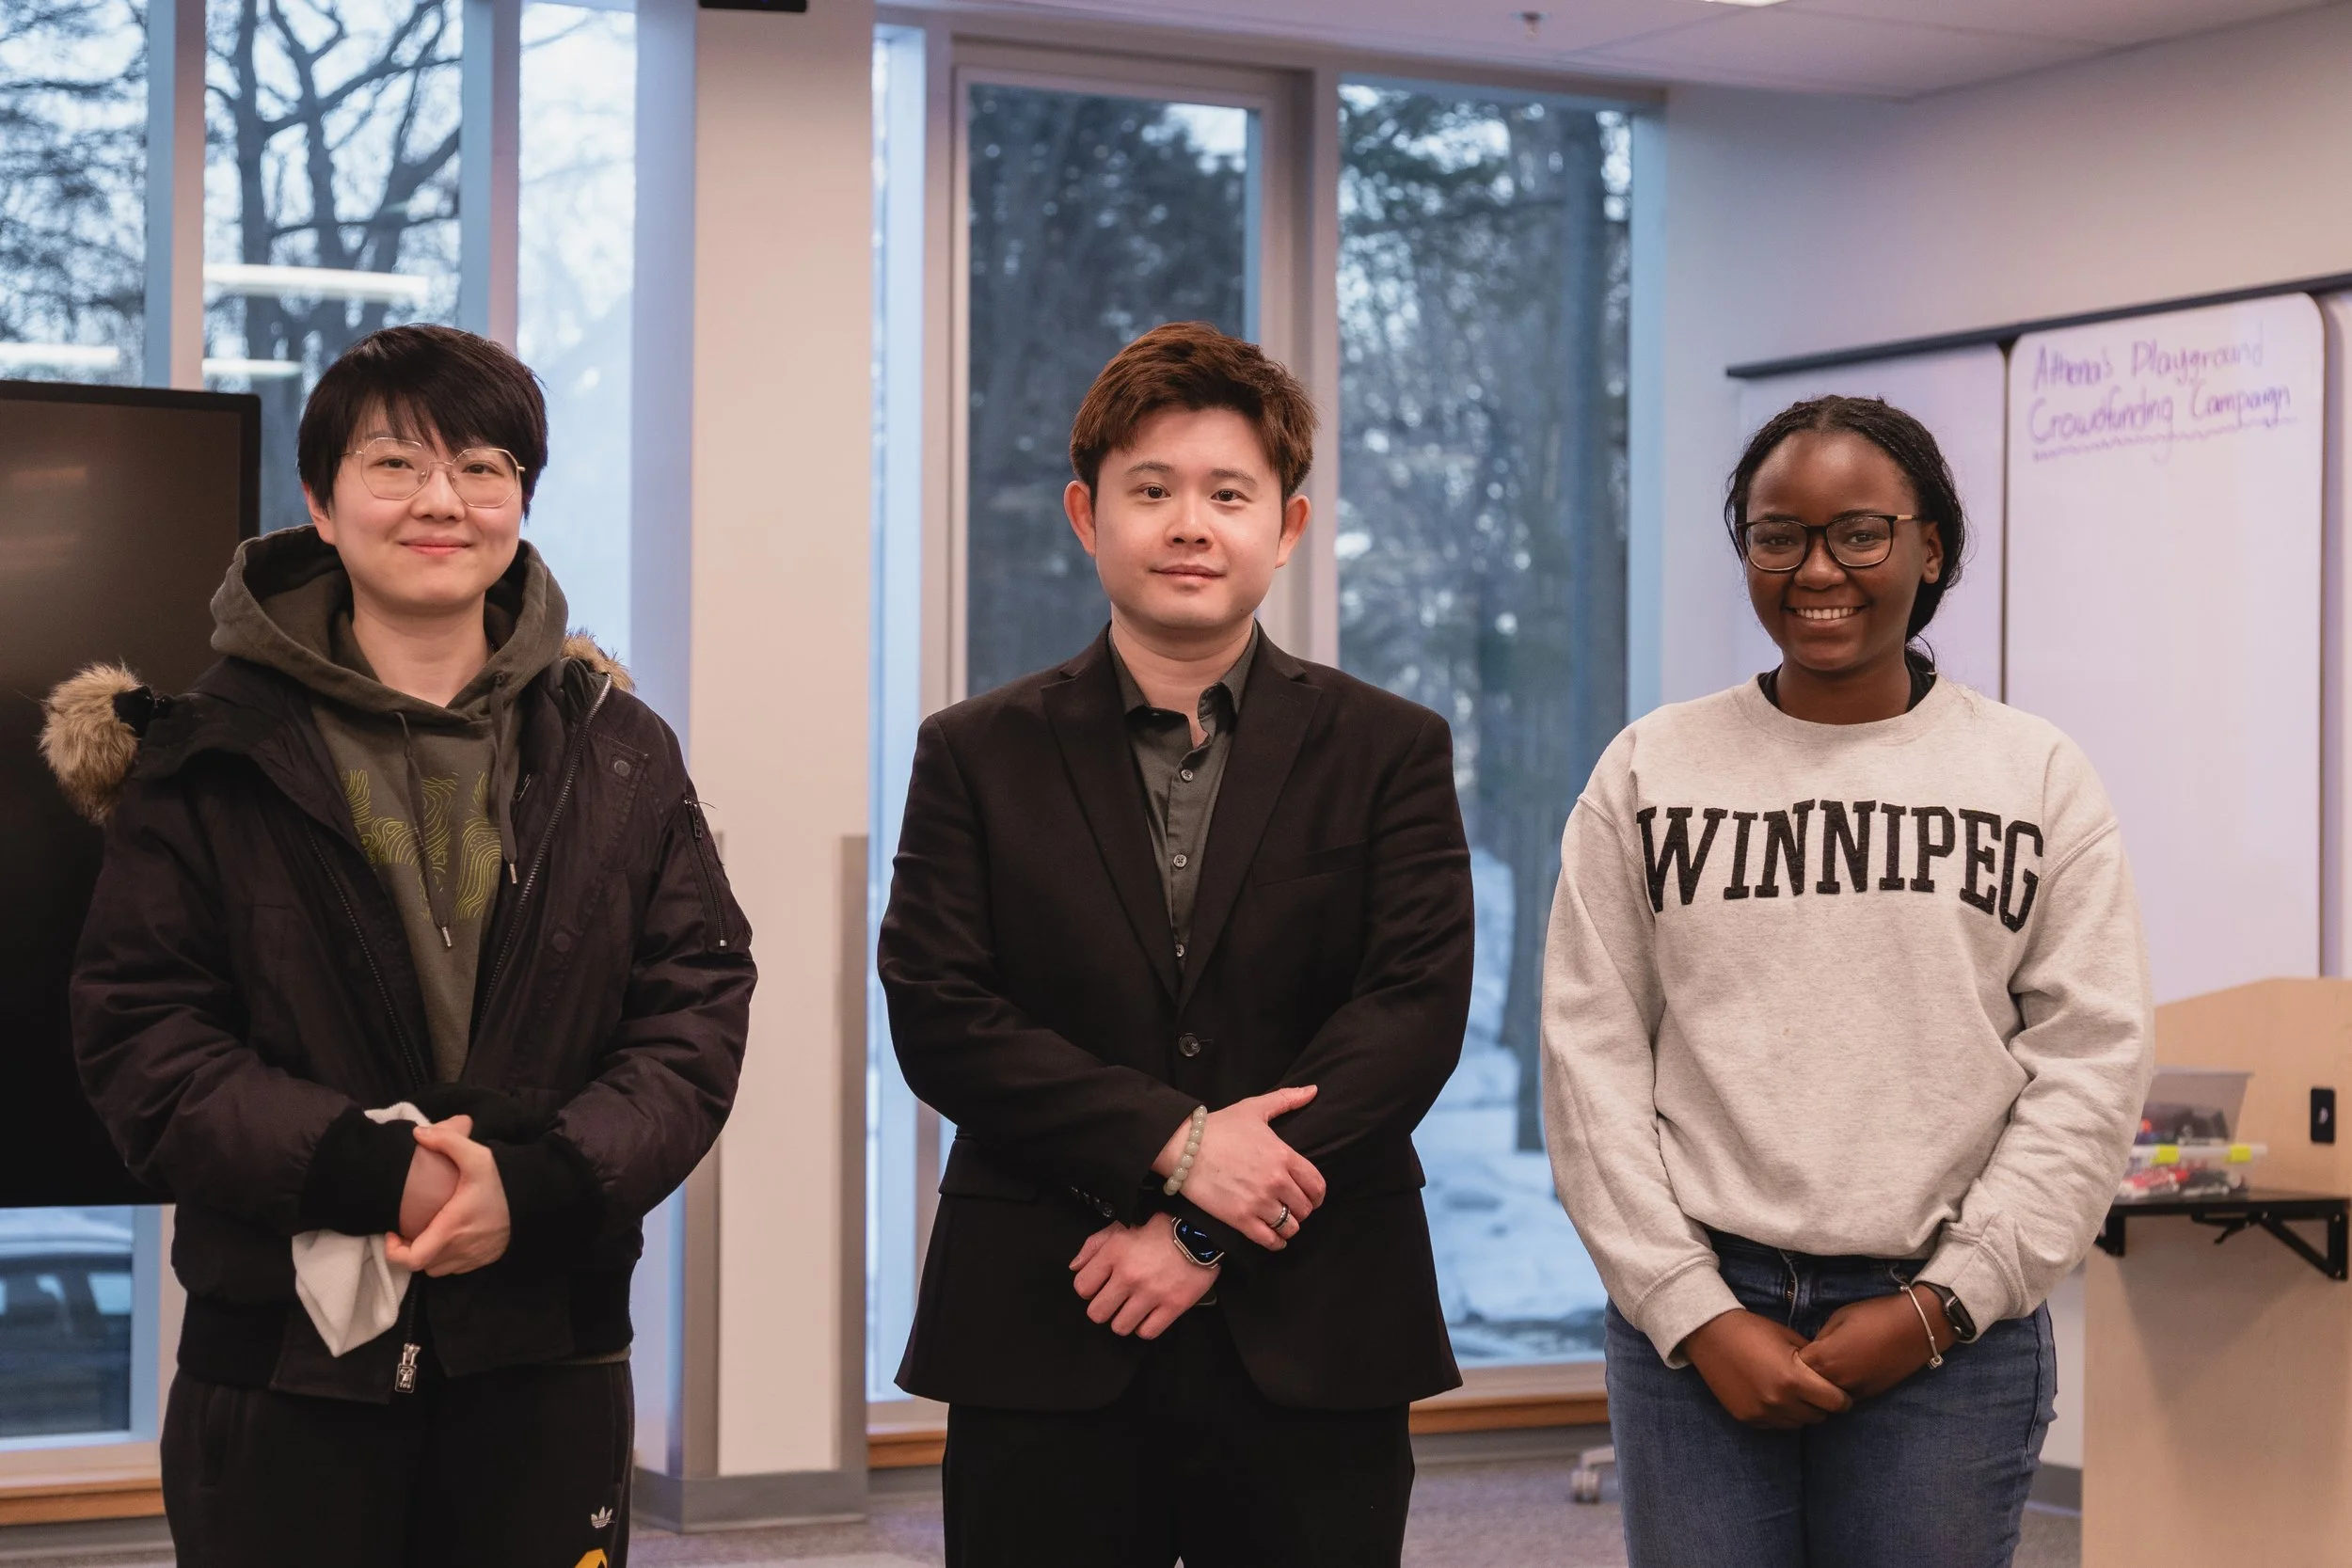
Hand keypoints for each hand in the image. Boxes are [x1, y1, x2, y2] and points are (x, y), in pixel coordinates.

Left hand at [383, 1120, 510, 1276]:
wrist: (538, 1197)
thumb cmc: (503, 1181)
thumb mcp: (477, 1156)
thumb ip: (447, 1142)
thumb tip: (418, 1133)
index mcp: (451, 1227)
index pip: (412, 1259)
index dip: (395, 1251)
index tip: (395, 1232)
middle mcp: (460, 1248)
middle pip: (423, 1265)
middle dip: (413, 1249)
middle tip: (412, 1228)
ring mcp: (474, 1257)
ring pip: (439, 1268)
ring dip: (431, 1255)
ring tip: (431, 1232)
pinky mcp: (486, 1259)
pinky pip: (457, 1268)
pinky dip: (449, 1257)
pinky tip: (454, 1237)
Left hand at [1069, 1218, 1219, 1338]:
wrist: (1200, 1230)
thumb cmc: (1158, 1228)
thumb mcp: (1121, 1226)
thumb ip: (1094, 1245)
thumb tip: (1075, 1267)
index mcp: (1114, 1252)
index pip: (1082, 1287)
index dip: (1088, 1289)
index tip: (1100, 1286)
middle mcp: (1129, 1274)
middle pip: (1097, 1313)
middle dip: (1104, 1308)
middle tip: (1116, 1300)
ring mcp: (1152, 1292)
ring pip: (1120, 1327)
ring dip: (1124, 1319)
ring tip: (1134, 1307)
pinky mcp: (1173, 1305)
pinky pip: (1147, 1332)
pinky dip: (1146, 1326)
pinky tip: (1149, 1314)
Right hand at [1154, 1086, 1326, 1250]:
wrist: (1183, 1147)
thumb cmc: (1219, 1126)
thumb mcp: (1254, 1108)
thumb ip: (1287, 1099)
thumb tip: (1312, 1090)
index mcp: (1284, 1156)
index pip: (1317, 1185)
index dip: (1317, 1194)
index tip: (1311, 1197)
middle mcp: (1276, 1181)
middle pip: (1306, 1208)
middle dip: (1302, 1209)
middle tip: (1292, 1208)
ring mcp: (1259, 1202)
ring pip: (1291, 1226)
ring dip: (1289, 1226)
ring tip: (1281, 1221)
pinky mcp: (1240, 1219)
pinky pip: (1270, 1240)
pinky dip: (1276, 1242)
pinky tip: (1274, 1237)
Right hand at [1681, 1310, 1853, 1428]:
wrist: (1710, 1335)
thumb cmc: (1753, 1330)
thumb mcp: (1789, 1338)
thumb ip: (1814, 1361)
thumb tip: (1834, 1375)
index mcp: (1794, 1378)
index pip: (1836, 1403)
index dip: (1842, 1398)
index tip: (1840, 1392)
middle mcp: (1779, 1401)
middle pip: (1819, 1416)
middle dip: (1821, 1405)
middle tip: (1815, 1391)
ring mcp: (1762, 1412)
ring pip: (1798, 1424)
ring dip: (1801, 1412)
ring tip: (1793, 1393)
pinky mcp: (1747, 1418)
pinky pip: (1775, 1424)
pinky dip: (1779, 1414)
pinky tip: (1772, 1396)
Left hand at [1798, 1288, 1951, 1400]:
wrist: (1915, 1327)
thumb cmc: (1875, 1315)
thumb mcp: (1839, 1318)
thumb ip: (1820, 1338)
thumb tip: (1811, 1351)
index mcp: (1825, 1358)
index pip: (1793, 1367)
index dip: (1789, 1359)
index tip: (1789, 1350)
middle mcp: (1838, 1380)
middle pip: (1806, 1386)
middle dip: (1801, 1376)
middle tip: (1800, 1363)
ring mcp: (1855, 1390)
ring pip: (1826, 1397)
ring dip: (1819, 1386)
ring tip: (1820, 1370)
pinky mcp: (1870, 1395)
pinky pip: (1845, 1397)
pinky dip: (1838, 1390)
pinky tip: (1839, 1376)